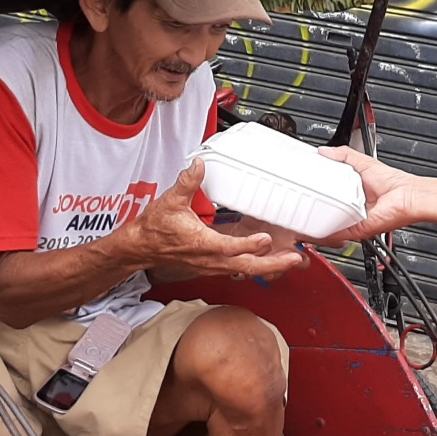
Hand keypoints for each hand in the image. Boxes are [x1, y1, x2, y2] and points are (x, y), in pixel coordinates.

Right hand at [127, 161, 306, 278]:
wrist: (142, 248)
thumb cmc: (155, 229)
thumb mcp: (170, 201)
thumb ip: (187, 182)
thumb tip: (198, 165)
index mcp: (201, 243)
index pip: (229, 247)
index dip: (248, 244)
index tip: (266, 239)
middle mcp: (209, 259)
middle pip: (245, 266)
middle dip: (272, 264)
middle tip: (294, 259)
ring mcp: (212, 265)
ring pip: (245, 270)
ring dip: (269, 266)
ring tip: (291, 260)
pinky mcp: (214, 265)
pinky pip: (239, 268)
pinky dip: (257, 264)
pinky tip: (271, 257)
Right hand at [315, 145, 421, 243]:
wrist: (408, 196)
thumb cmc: (393, 182)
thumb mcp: (363, 162)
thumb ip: (343, 155)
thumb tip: (324, 151)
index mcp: (351, 192)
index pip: (329, 193)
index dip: (317, 188)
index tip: (305, 183)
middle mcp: (352, 208)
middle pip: (327, 209)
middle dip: (315, 204)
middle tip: (302, 197)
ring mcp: (354, 220)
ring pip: (330, 224)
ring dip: (320, 219)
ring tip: (307, 210)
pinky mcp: (358, 230)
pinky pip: (339, 233)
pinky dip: (328, 231)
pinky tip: (317, 226)